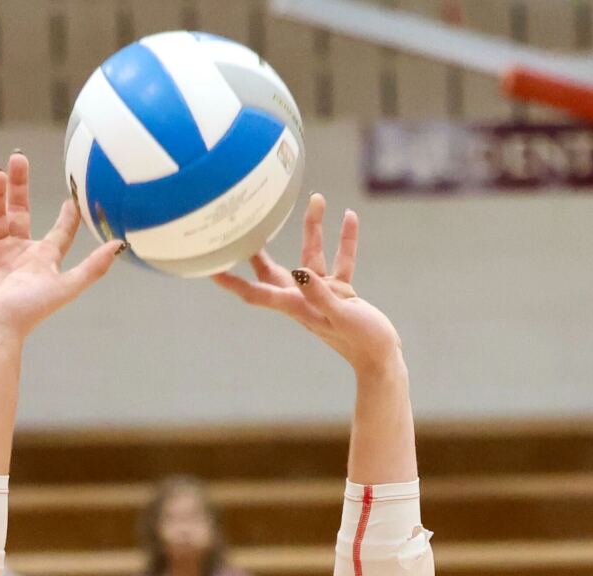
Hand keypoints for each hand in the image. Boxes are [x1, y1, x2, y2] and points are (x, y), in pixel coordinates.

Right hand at [0, 152, 120, 340]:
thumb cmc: (31, 310)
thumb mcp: (67, 286)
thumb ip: (93, 266)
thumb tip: (121, 243)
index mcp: (43, 258)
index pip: (59, 231)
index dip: (67, 215)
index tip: (72, 195)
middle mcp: (19, 251)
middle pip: (19, 210)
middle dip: (19, 185)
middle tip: (18, 158)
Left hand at [213, 194, 402, 374]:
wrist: (382, 358)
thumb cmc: (362, 342)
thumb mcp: (342, 316)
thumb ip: (321, 295)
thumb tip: (300, 272)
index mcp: (296, 307)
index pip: (255, 294)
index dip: (232, 282)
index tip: (211, 268)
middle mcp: (302, 298)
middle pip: (273, 269)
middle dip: (259, 247)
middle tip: (244, 222)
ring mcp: (321, 293)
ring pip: (311, 254)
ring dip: (314, 228)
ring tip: (317, 199)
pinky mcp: (340, 291)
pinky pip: (340, 260)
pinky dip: (345, 240)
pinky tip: (348, 217)